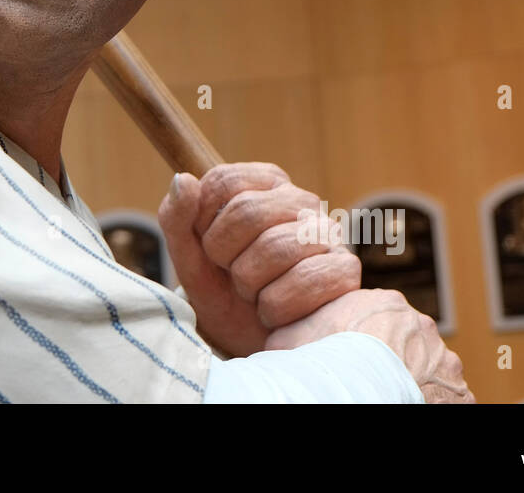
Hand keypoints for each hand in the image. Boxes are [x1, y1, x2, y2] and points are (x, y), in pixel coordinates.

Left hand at [158, 162, 361, 358]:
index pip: (224, 181)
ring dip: (249, 284)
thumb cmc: (223, 290)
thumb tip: (183, 179)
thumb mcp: (190, 257)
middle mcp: (301, 200)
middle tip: (231, 274)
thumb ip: (178, 217)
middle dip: (224, 254)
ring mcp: (328, 232)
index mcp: (264, 183)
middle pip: (248, 211)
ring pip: (275, 247)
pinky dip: (276, 306)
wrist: (252, 343)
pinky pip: (303, 281)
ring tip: (254, 293)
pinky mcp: (345, 269)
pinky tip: (277, 311)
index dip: (203, 220)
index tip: (207, 246)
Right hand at [265, 288, 474, 402]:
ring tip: (385, 397)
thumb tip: (273, 330)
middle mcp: (421, 327)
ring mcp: (444, 360)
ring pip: (428, 373)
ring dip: (412, 385)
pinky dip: (427, 404)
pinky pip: (444, 399)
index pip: (374, 320)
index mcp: (384, 305)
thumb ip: (290, 327)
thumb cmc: (322, 359)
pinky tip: (403, 406)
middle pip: (405, 345)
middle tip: (367, 382)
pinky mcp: (458, 393)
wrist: (360, 387)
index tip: (346, 360)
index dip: (358, 342)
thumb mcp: (287, 336)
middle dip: (391, 362)